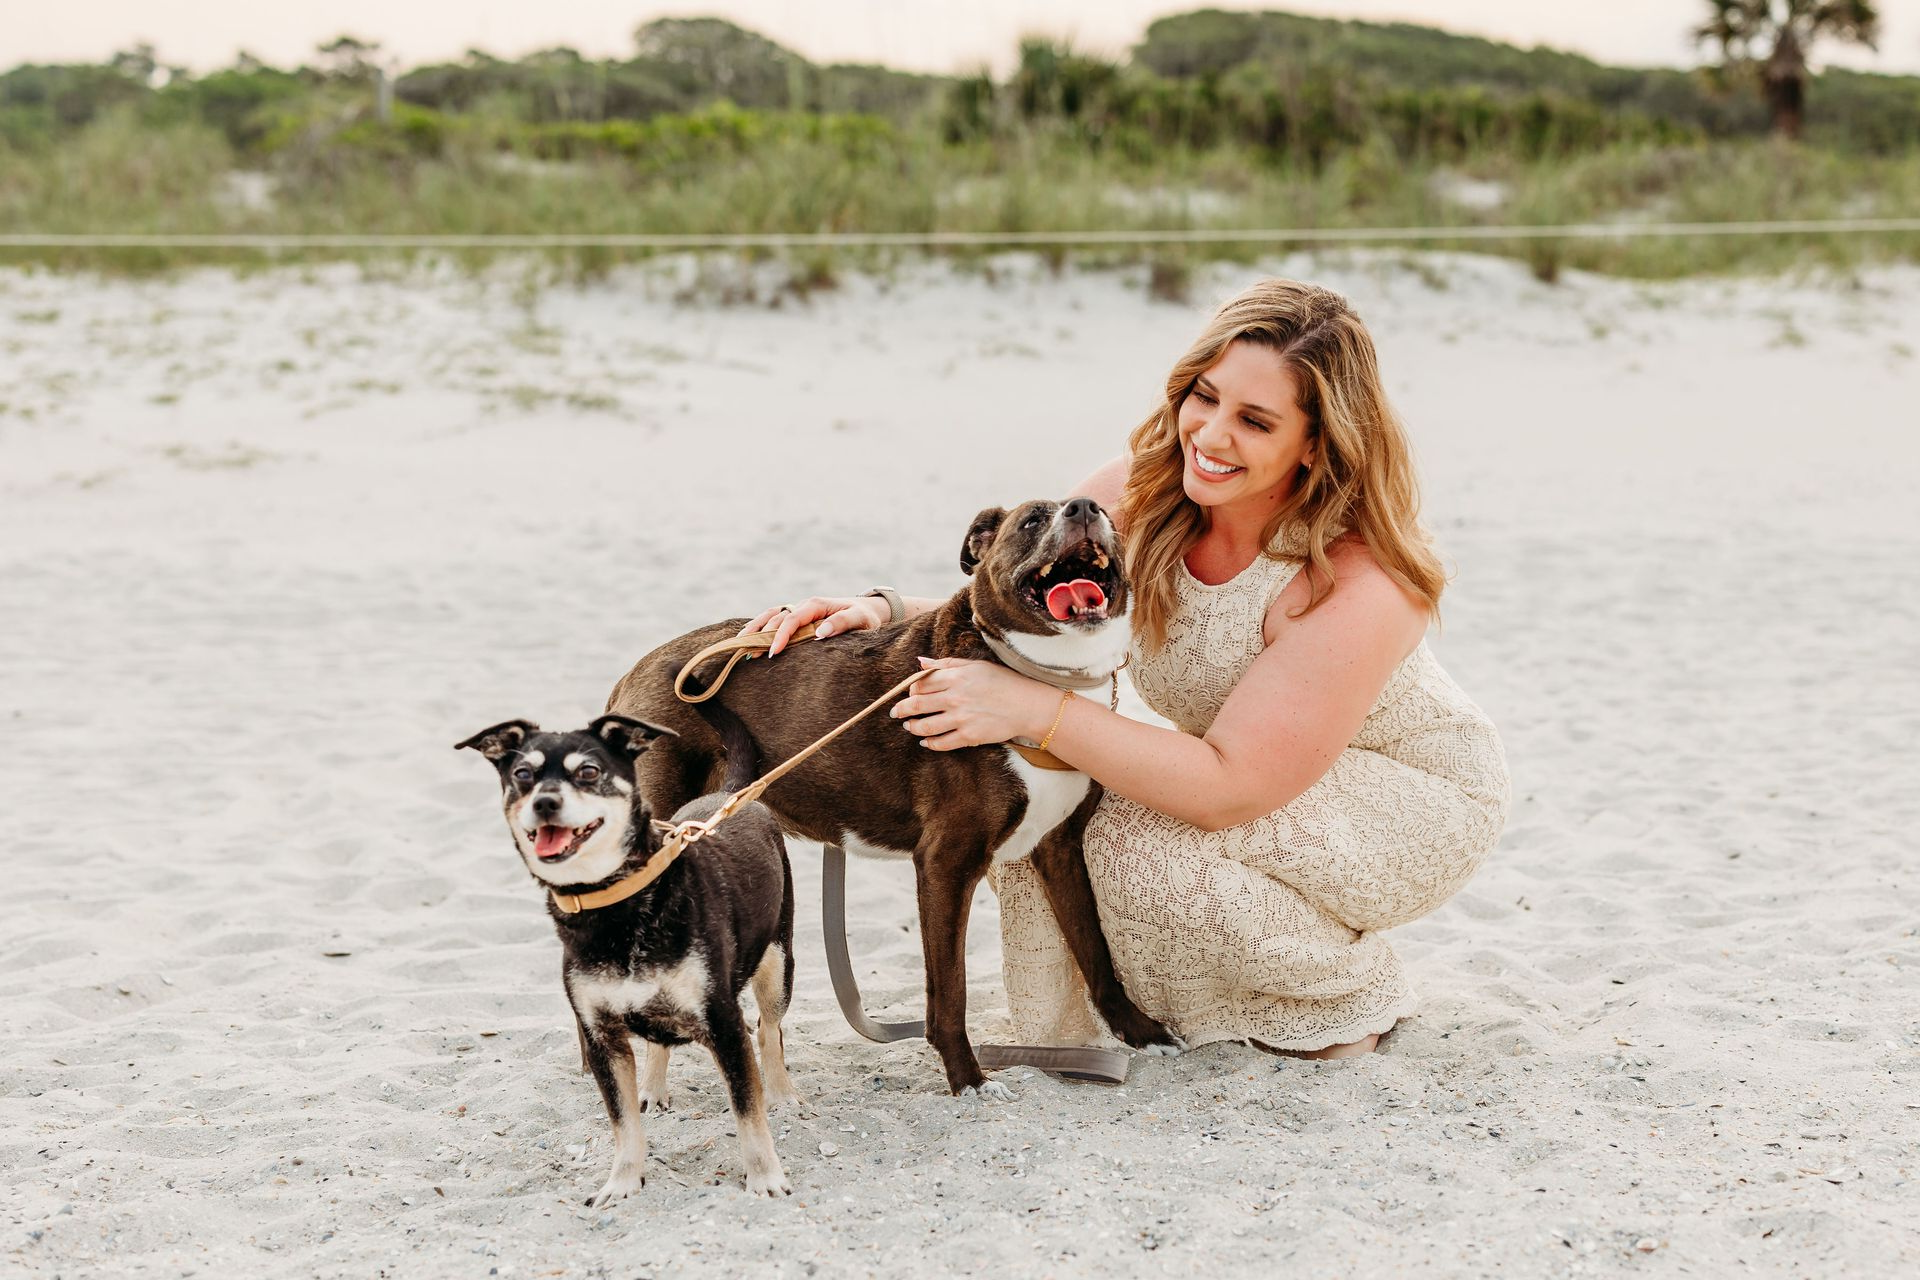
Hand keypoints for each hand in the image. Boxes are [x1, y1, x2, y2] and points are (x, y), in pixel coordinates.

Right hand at [739, 595, 890, 654]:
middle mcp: (802, 605)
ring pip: (770, 615)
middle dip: (761, 635)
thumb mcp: (860, 620)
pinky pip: (774, 619)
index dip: (781, 635)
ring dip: (754, 628)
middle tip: (749, 655)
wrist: (867, 610)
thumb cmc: (865, 617)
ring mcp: (797, 610)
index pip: (792, 619)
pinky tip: (748, 637)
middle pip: (776, 618)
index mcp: (816, 605)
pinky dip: (759, 626)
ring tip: (739, 643)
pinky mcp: (796, 617)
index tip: (773, 652)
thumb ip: (842, 624)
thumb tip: (820, 632)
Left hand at [890, 657, 1059, 751]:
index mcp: (956, 677)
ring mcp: (961, 719)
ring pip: (925, 726)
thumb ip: (946, 664)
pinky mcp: (969, 737)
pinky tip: (926, 742)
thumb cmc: (1002, 682)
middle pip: (917, 705)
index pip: (920, 684)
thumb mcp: (975, 665)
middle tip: (896, 713)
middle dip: (902, 710)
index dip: (910, 690)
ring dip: (912, 727)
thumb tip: (921, 662)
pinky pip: (941, 743)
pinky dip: (930, 743)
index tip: (908, 694)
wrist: (1027, 705)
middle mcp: (955, 698)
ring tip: (909, 727)